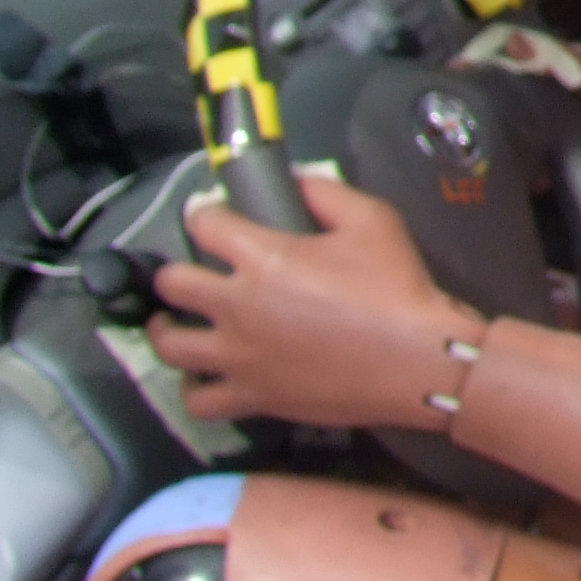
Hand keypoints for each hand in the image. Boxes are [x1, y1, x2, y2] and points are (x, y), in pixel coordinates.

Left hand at [149, 170, 488, 432]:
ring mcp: (238, 357)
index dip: (203, 213)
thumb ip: (325, 193)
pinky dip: (194, 388)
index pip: (204, 224)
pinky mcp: (251, 397)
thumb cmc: (395, 286)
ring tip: (177, 326)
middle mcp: (236, 306)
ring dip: (167, 330)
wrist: (414, 359)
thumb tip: (294, 179)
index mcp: (262, 257)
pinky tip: (204, 376)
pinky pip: (199, 401)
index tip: (209, 215)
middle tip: (192, 274)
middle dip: (175, 274)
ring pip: (170, 346)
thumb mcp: (372, 219)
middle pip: (172, 286)